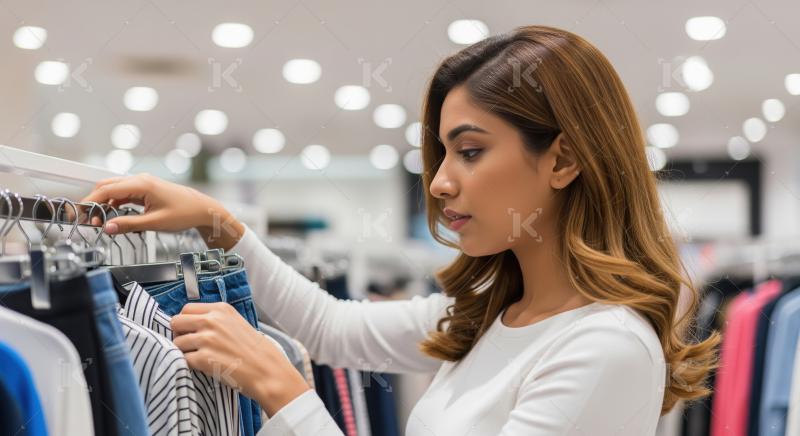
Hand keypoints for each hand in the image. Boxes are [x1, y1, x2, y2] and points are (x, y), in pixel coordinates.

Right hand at [80, 173, 244, 249]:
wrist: (202, 209)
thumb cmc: (184, 214)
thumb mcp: (155, 223)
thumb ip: (129, 224)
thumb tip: (107, 228)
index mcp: (141, 184)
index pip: (107, 190)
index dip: (90, 202)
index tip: (79, 214)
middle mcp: (140, 180)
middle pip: (107, 187)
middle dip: (94, 202)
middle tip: (85, 220)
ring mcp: (142, 184)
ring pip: (114, 190)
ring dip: (104, 204)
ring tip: (98, 222)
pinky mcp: (145, 190)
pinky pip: (124, 195)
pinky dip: (115, 204)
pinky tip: (112, 217)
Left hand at [171, 303, 310, 415]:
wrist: (267, 371)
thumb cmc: (255, 350)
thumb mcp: (237, 323)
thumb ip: (216, 319)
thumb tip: (192, 323)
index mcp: (221, 309)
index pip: (186, 309)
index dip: (185, 321)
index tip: (190, 330)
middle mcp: (212, 320)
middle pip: (176, 322)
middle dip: (179, 334)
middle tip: (189, 344)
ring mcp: (207, 339)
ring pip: (177, 342)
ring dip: (184, 351)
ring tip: (200, 358)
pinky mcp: (204, 358)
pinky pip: (183, 359)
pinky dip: (189, 365)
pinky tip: (203, 367)